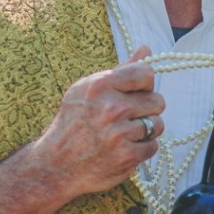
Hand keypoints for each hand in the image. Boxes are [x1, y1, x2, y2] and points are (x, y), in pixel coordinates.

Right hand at [37, 45, 164, 196]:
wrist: (55, 165)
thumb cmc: (73, 123)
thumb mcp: (88, 90)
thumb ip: (121, 70)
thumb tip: (146, 49)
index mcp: (100, 85)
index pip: (146, 74)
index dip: (144, 85)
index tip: (135, 93)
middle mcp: (111, 108)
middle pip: (157, 101)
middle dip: (146, 109)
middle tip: (127, 118)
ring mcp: (120, 133)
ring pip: (158, 125)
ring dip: (145, 131)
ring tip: (124, 134)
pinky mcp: (127, 156)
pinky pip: (153, 146)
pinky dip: (142, 149)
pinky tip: (123, 149)